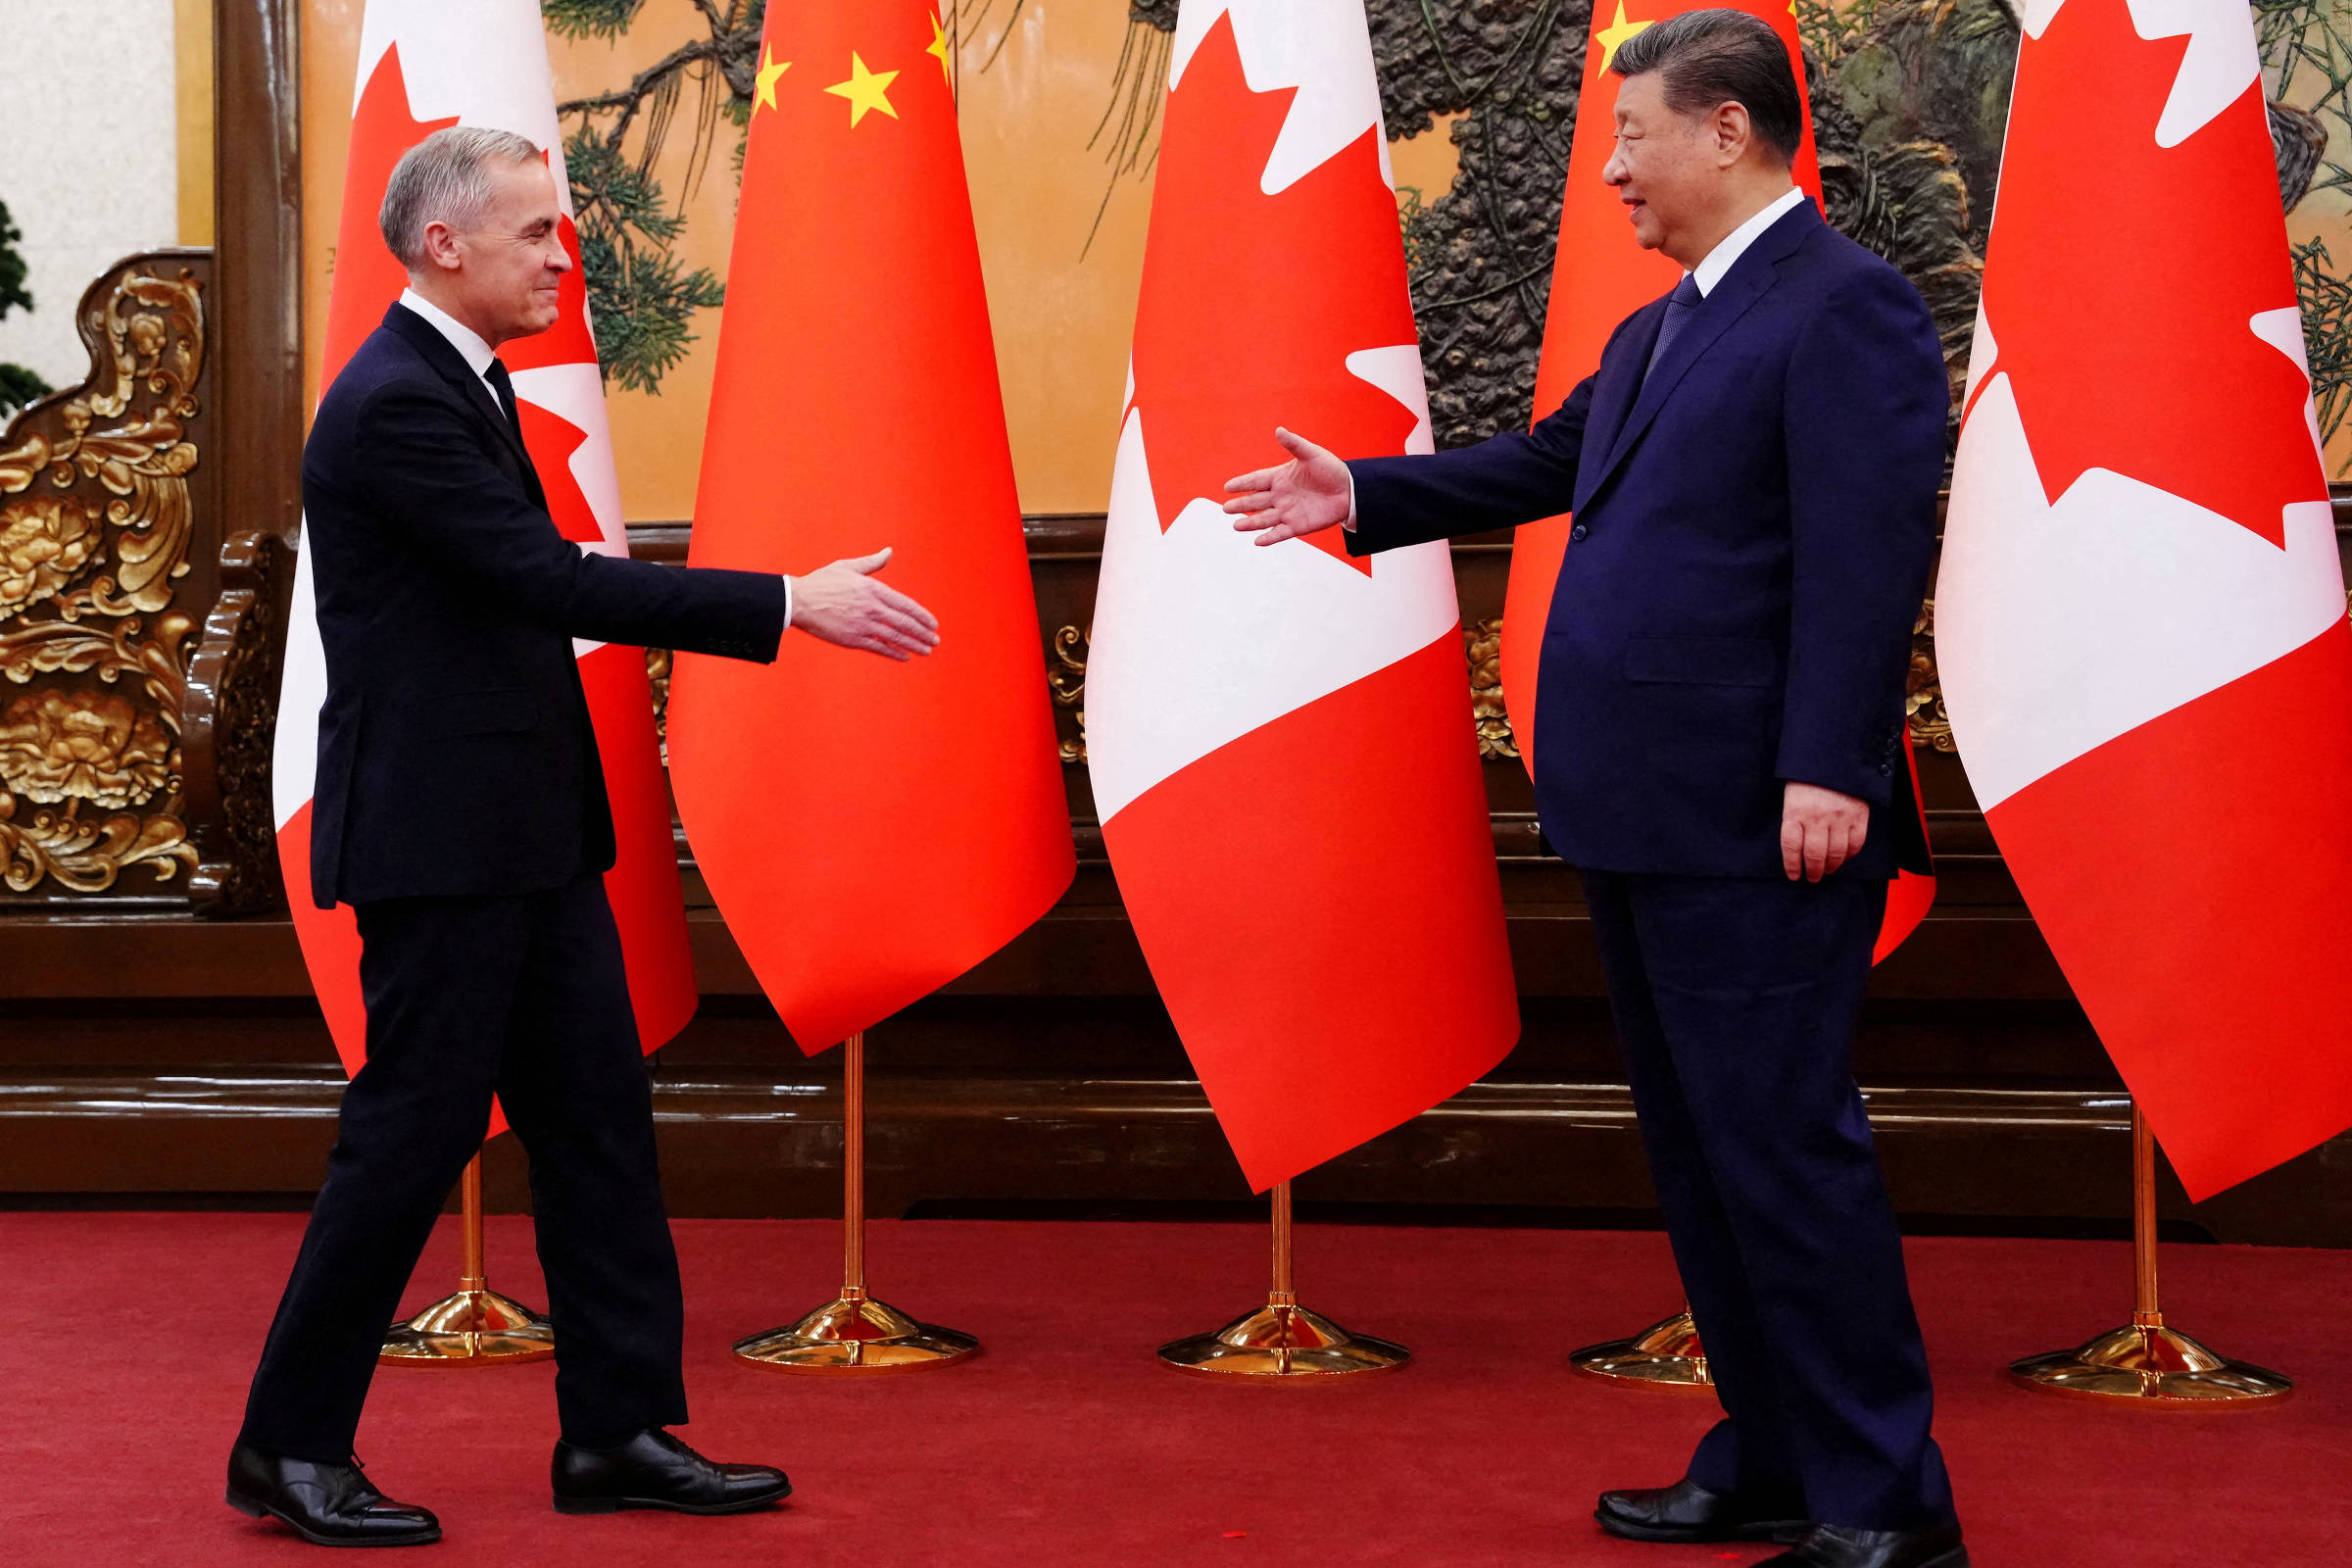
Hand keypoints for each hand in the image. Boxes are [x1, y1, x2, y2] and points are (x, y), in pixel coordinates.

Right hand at [785, 547, 938, 660]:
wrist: (799, 601)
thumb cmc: (822, 582)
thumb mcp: (848, 567)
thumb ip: (872, 563)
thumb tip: (889, 551)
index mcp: (872, 589)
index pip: (905, 605)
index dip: (921, 616)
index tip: (932, 624)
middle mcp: (871, 608)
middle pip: (904, 623)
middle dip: (923, 633)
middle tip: (935, 640)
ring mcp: (863, 625)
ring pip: (895, 637)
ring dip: (913, 645)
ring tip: (926, 650)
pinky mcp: (853, 639)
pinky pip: (879, 647)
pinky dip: (894, 653)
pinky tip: (905, 657)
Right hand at [1223, 428, 1351, 544]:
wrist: (1349, 491)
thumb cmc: (1331, 469)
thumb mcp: (1311, 454)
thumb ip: (1294, 444)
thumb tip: (1278, 430)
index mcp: (1280, 477)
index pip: (1256, 480)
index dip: (1242, 483)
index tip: (1227, 487)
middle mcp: (1280, 496)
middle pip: (1255, 501)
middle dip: (1241, 505)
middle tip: (1226, 509)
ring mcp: (1287, 511)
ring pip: (1264, 519)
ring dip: (1250, 523)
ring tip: (1236, 526)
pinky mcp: (1298, 525)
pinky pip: (1280, 533)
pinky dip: (1269, 538)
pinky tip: (1257, 541)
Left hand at [1780, 781, 1868, 882]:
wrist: (1835, 757)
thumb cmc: (1808, 778)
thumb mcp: (1791, 797)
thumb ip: (1793, 820)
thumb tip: (1796, 849)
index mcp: (1795, 812)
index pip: (1791, 847)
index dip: (1792, 866)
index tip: (1794, 876)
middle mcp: (1817, 818)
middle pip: (1815, 855)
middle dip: (1813, 871)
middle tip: (1813, 877)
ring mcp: (1840, 818)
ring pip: (1836, 853)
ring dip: (1832, 866)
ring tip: (1827, 870)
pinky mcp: (1859, 816)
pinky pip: (1856, 843)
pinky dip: (1850, 854)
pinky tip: (1844, 856)